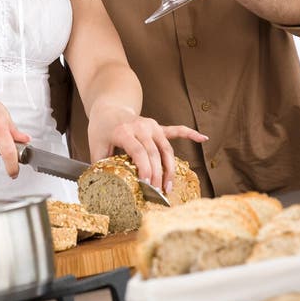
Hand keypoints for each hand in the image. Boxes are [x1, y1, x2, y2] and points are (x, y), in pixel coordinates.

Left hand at [87, 104, 206, 191]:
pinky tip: (203, 138)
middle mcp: (140, 127)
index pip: (138, 151)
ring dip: (170, 168)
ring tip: (169, 186)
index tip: (147, 184)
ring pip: (166, 148)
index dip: (144, 168)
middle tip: (158, 192)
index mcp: (124, 131)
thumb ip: (100, 165)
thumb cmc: (101, 129)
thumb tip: (103, 187)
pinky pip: (176, 131)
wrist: (109, 108)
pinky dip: (190, 134)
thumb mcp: (95, 146)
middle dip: (158, 174)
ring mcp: (151, 125)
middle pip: (154, 152)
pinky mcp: (158, 127)